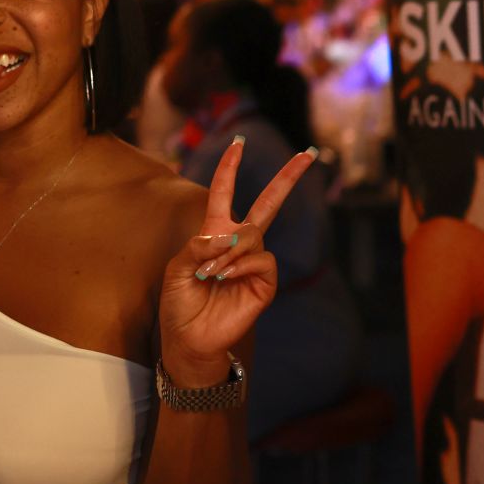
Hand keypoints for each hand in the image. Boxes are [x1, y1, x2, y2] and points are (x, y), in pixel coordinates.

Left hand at [159, 139, 316, 384]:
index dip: (229, 168)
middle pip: (269, 203)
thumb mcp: (175, 269)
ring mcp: (254, 262)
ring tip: (210, 274)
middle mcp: (239, 244)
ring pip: (253, 235)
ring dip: (229, 250)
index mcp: (215, 233)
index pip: (225, 193)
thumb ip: (197, 247)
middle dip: (288, 178)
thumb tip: (226, 236)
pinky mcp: (265, 283)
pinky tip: (227, 277)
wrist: (190, 339)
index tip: (238, 144)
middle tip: (308, 154)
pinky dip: (242, 264)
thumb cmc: (179, 304)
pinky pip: (262, 259)